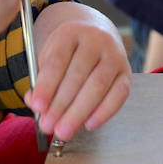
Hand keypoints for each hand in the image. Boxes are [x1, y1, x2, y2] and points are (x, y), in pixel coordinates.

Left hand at [25, 5, 131, 141]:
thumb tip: (36, 105)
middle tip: (48, 126)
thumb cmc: (68, 51)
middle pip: (77, 75)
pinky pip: (119, 94)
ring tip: (64, 131)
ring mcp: (114, 55)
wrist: (95, 33)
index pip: (56, 61)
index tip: (36, 107)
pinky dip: (104, 112)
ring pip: (98, 86)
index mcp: (70, 32)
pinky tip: (89, 124)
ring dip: (79, 112)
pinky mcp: (126, 71)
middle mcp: (95, 40)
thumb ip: (41, 80)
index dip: (46, 86)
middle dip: (60, 105)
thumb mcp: (49, 56)